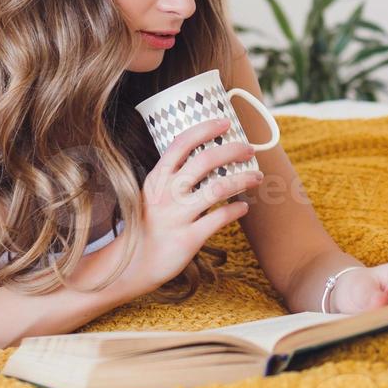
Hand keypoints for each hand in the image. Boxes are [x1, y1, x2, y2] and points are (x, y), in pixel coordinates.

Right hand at [116, 117, 263, 294]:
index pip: (181, 144)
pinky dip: (237, 209)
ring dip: (243, 178)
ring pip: (218, 188)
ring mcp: (176, 216)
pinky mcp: (188, 239)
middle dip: (232, 150)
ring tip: (257, 176)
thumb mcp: (152, 195)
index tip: (225, 122)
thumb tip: (205, 158)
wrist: (131, 265)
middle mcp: (166, 194)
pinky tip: (244, 207)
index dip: (205, 129)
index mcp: (156, 179)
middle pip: (204, 161)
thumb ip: (172, 178)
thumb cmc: (147, 226)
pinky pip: (220, 218)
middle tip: (248, 149)